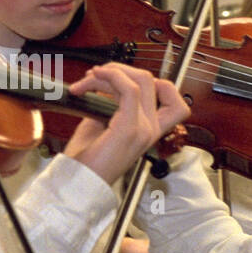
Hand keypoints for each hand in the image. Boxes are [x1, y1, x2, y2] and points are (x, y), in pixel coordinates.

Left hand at [63, 63, 189, 182]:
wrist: (80, 182)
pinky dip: (111, 76)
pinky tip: (93, 77)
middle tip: (96, 75)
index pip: (171, 97)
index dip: (151, 80)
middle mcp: (152, 129)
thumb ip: (111, 102)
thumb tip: (107, 81)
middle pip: (151, 81)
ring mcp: (144, 129)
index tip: (122, 78)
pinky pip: (129, 89)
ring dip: (112, 72)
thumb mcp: (102, 123)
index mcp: (149, 129)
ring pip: (141, 80)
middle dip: (121, 69)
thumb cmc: (88, 159)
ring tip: (89, 78)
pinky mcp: (130, 128)